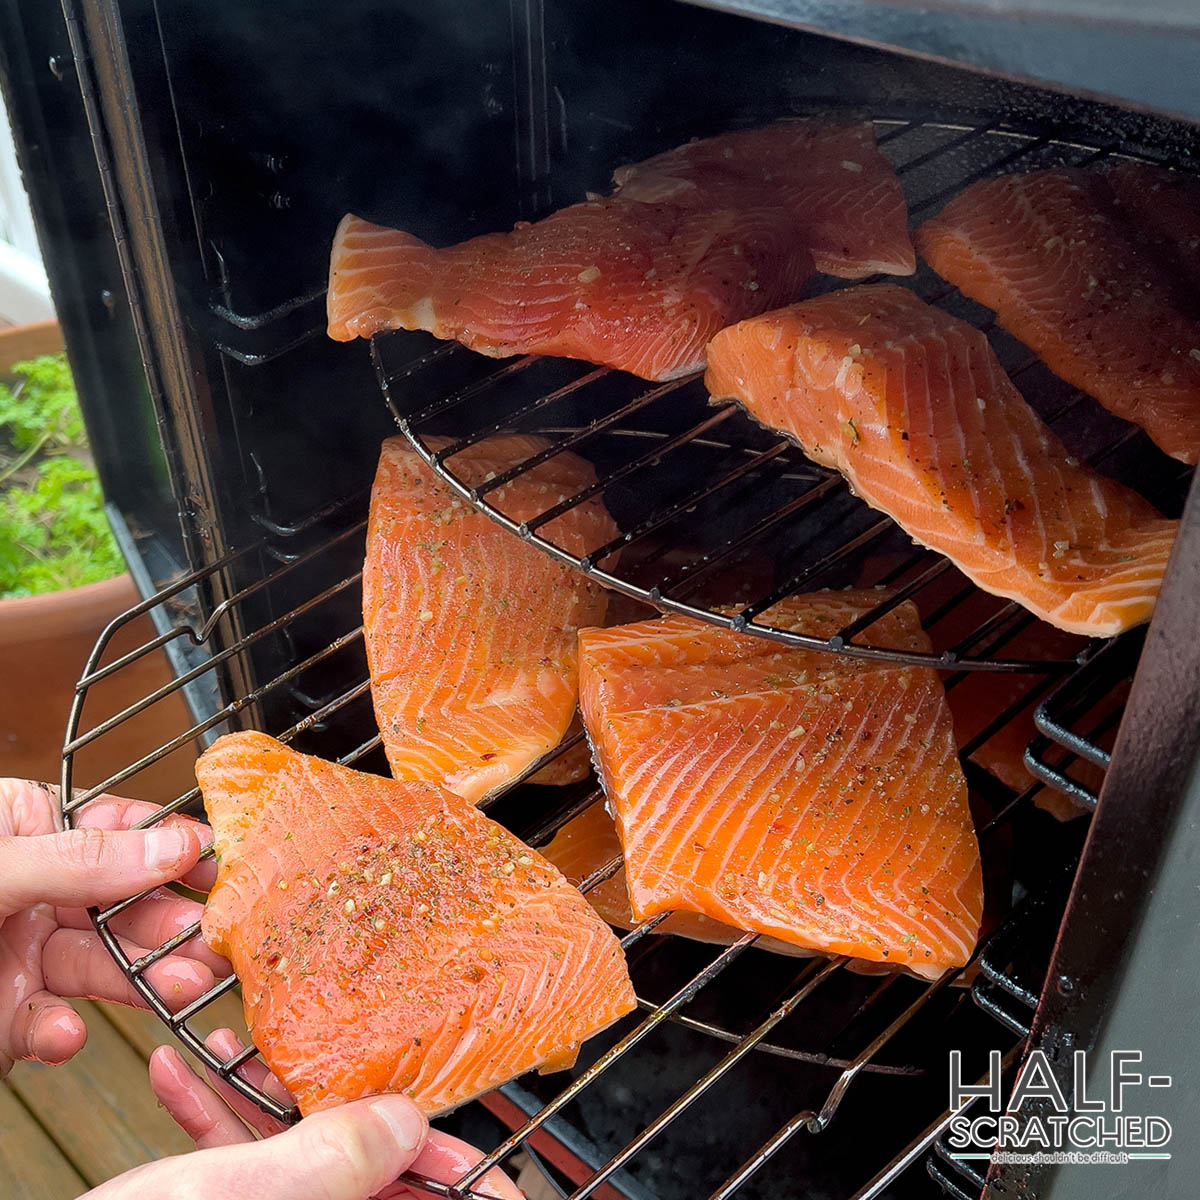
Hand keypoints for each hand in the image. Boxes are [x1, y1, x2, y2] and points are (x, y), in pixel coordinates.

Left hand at [0, 779, 226, 1075]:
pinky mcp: (10, 1015)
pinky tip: (62, 1032)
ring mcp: (20, 952)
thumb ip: (78, 860)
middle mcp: (30, 888)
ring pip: (101, 961)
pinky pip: (51, 1020)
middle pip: (122, 898)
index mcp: (21, 828)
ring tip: (178, 985)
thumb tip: (169, 846)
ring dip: (141, 977)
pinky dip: (61, 1032)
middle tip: (211, 936)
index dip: (169, 842)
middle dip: (166, 920)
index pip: (115, 825)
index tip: (216, 858)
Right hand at [129, 1028, 523, 1199]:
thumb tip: (409, 1123)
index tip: (477, 1134)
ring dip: (259, 1099)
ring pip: (292, 1163)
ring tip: (233, 1051)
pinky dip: (212, 1123)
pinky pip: (235, 1170)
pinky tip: (186, 1078)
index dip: (466, 1175)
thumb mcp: (253, 1192)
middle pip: (363, 1175)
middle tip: (338, 1051)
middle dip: (339, 1103)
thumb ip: (343, 1157)